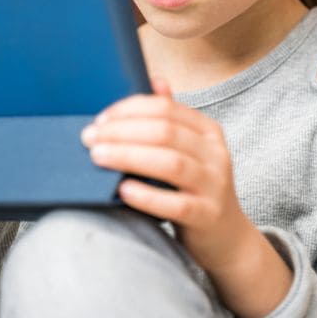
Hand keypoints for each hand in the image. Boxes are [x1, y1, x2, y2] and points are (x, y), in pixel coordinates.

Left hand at [80, 80, 251, 273]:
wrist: (226, 237)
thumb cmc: (196, 189)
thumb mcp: (190, 151)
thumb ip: (172, 120)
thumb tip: (155, 80)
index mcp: (208, 131)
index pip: (166, 108)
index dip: (130, 109)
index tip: (100, 119)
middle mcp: (215, 154)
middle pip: (166, 132)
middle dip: (122, 131)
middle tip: (90, 138)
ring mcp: (214, 185)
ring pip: (171, 163)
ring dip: (129, 156)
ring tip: (98, 157)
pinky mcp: (207, 215)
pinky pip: (176, 204)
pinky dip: (147, 196)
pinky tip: (122, 190)